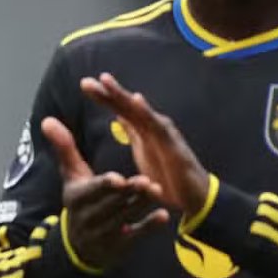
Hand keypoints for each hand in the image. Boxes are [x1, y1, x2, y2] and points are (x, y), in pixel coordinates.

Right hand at [40, 116, 168, 270]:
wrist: (78, 245)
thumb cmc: (79, 200)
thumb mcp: (70, 176)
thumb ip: (64, 148)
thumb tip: (47, 120)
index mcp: (76, 198)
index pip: (92, 191)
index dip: (105, 186)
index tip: (119, 178)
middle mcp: (88, 218)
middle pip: (112, 203)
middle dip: (129, 193)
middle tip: (147, 181)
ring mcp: (103, 234)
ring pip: (125, 217)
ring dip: (142, 205)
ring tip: (158, 190)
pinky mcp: (119, 245)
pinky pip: (135, 236)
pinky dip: (149, 226)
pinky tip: (163, 216)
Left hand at [79, 72, 210, 215]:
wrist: (192, 196)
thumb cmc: (167, 173)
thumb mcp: (142, 150)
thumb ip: (132, 131)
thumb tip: (119, 115)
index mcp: (142, 129)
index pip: (120, 109)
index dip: (103, 97)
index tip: (84, 85)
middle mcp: (152, 125)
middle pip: (126, 105)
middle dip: (107, 92)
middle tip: (85, 82)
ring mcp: (163, 132)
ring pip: (138, 110)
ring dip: (121, 94)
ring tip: (105, 81)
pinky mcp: (172, 143)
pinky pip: (157, 125)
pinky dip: (147, 111)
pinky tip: (136, 99)